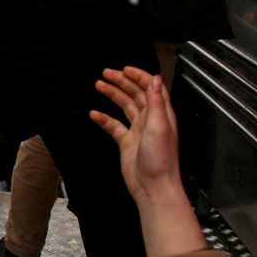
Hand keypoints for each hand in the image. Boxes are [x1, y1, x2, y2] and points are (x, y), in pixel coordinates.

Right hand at [90, 67, 205, 256]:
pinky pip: (114, 126)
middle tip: (106, 73)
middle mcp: (150, 120)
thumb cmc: (161, 161)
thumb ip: (157, 101)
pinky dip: (104, 118)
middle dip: (121, 81)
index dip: (139, 76)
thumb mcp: (160, 126)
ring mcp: (138, 131)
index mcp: (161, 114)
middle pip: (136, 94)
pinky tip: (95, 114)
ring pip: (124, 106)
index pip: (151, 88)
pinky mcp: (127, 142)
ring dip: (113, 94)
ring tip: (99, 85)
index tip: (124, 69)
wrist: (153, 187)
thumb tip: (156, 79)